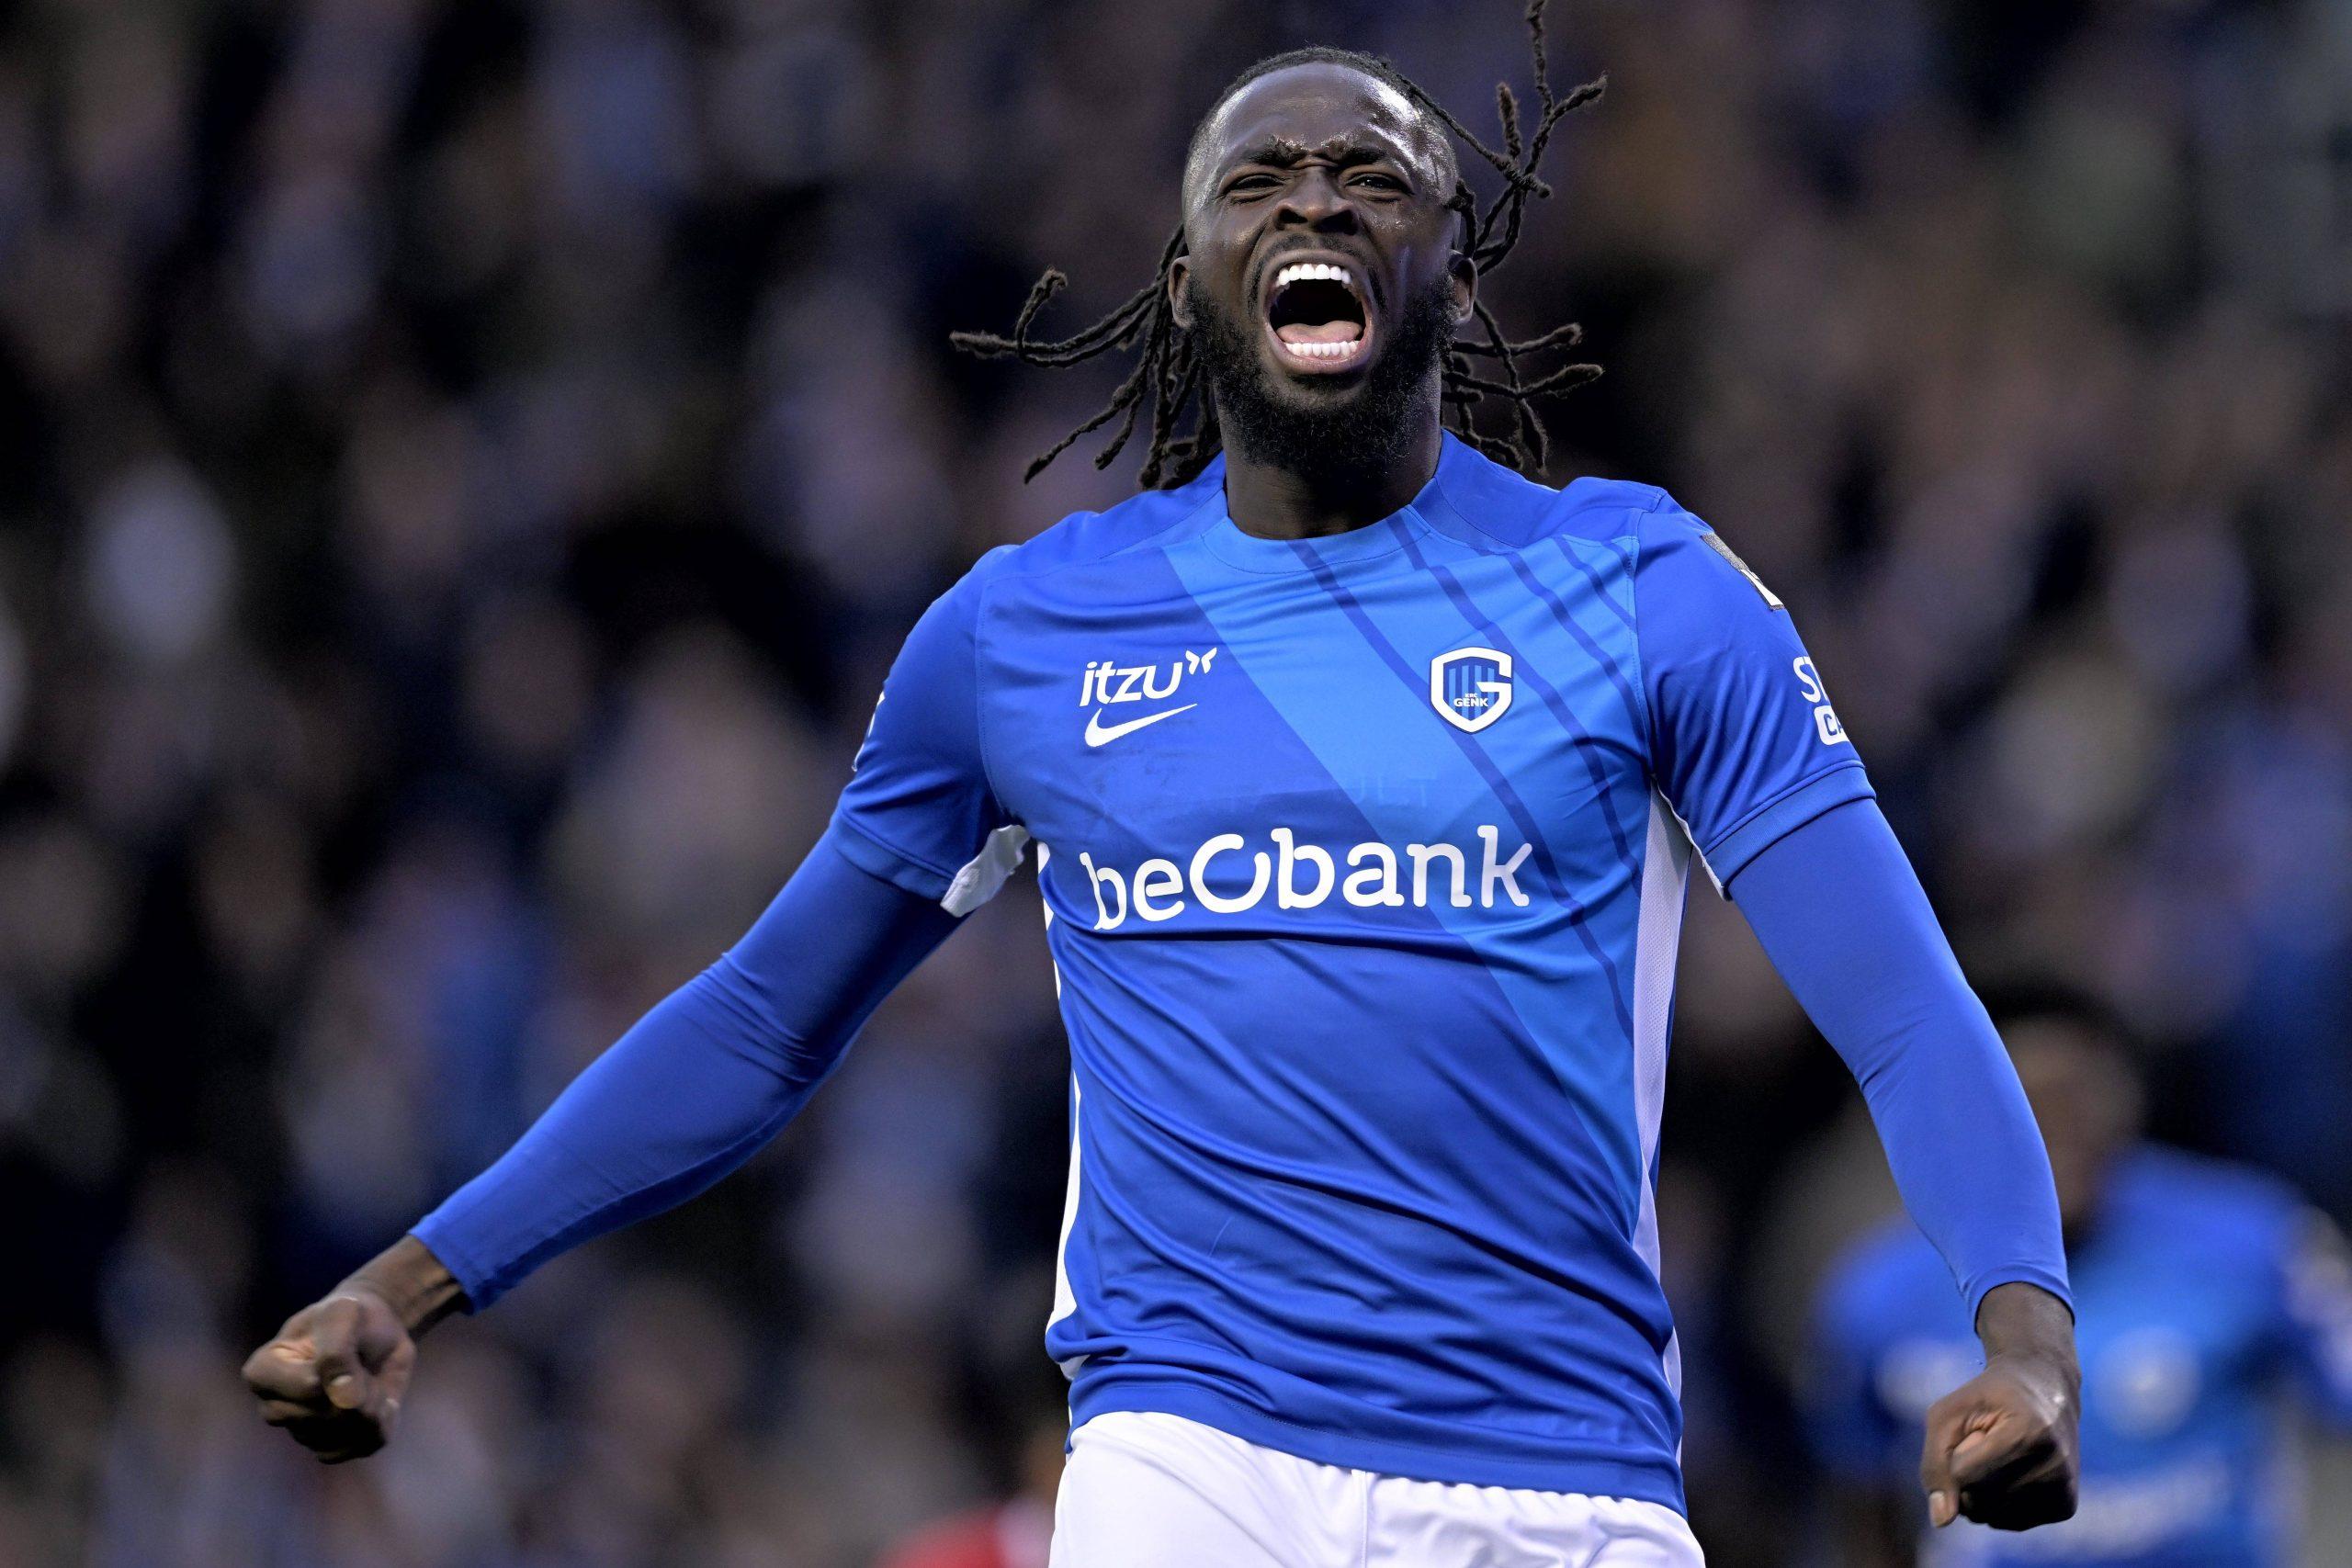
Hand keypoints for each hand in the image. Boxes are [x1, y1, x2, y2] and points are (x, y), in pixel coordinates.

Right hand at [241, 1235, 464, 1462]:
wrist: (376, 1330)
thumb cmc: (350, 1317)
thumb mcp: (343, 1315)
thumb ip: (338, 1352)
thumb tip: (344, 1402)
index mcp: (262, 1372)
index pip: (304, 1391)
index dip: (337, 1373)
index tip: (344, 1348)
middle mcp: (274, 1408)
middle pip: (324, 1418)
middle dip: (359, 1390)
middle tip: (363, 1363)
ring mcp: (302, 1430)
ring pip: (344, 1437)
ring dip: (372, 1406)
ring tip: (369, 1380)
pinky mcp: (332, 1446)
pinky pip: (362, 1447)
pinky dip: (381, 1424)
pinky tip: (378, 1402)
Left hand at [1919, 1282, 2079, 1530]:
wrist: (2045, 1389)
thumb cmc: (1986, 1399)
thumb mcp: (1948, 1414)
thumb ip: (1935, 1464)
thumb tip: (1941, 1522)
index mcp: (2029, 1432)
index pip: (1963, 1473)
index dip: (1953, 1454)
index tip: (1975, 1426)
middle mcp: (2053, 1464)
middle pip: (1977, 1498)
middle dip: (1964, 1475)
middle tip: (1986, 1442)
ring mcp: (2064, 1489)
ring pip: (1992, 1517)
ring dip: (1979, 1492)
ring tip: (2000, 1458)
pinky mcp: (2065, 1507)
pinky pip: (2010, 1522)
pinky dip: (1998, 1503)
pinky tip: (2012, 1473)